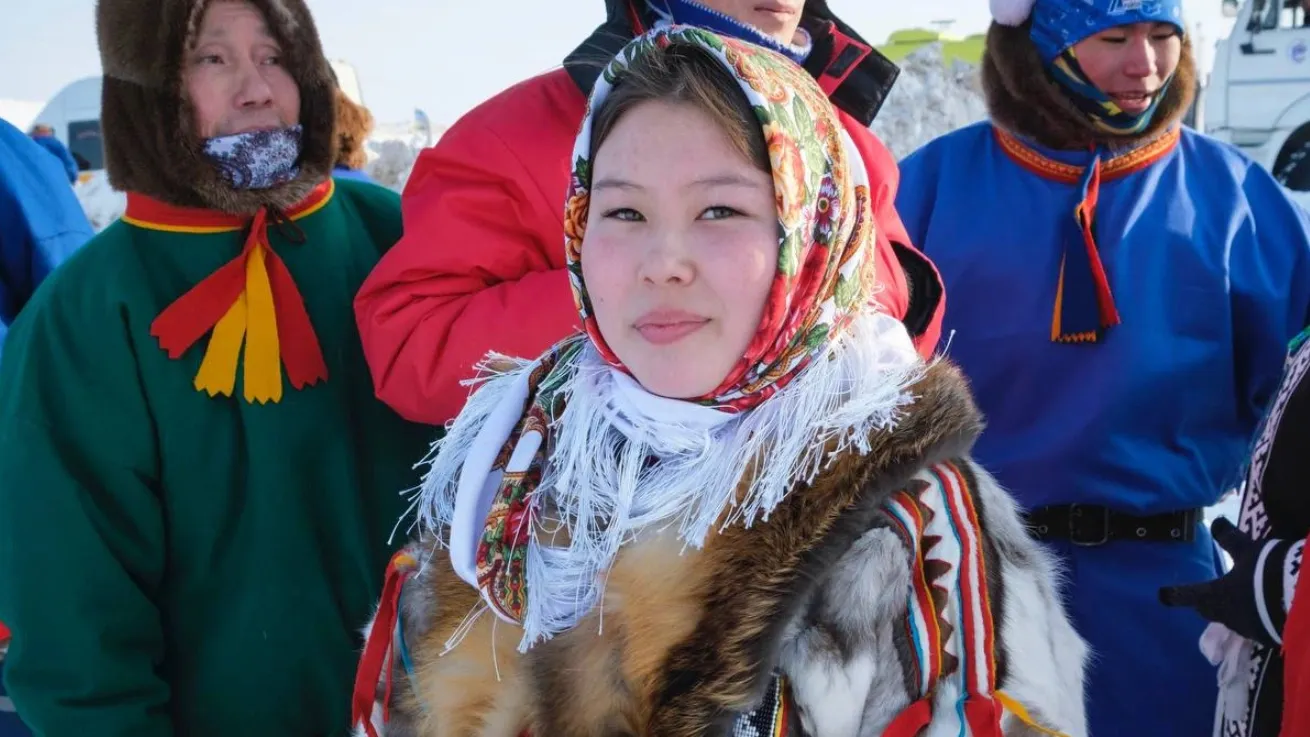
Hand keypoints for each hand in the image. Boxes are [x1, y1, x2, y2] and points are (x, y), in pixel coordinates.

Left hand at [1159, 518, 1295, 646]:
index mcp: (1216, 595)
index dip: (1177, 593)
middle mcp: (1228, 617)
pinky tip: (1266, 613)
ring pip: (1235, 621)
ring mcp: (1250, 630)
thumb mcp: (1247, 550)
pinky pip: (1258, 627)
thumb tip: (1216, 522)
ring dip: (1234, 612)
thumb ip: (1230, 539)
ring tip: (1240, 604)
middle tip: (1203, 600)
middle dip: (1206, 604)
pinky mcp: (1270, 637)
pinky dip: (1257, 618)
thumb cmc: (1266, 573)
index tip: (1163, 595)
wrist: (1300, 603)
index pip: (1189, 594)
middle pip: (1211, 611)